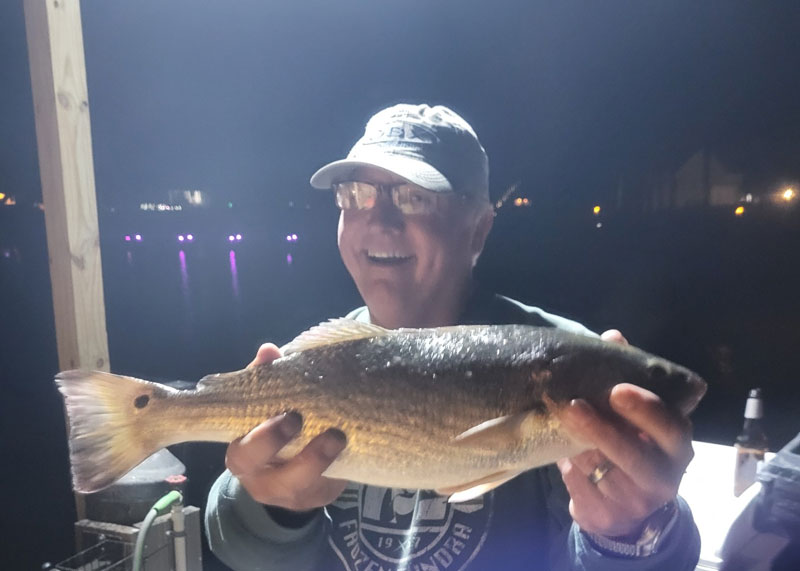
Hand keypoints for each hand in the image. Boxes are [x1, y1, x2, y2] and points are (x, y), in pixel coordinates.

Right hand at [224, 343, 347, 510]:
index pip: (241, 452)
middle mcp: (261, 479)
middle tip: (299, 418)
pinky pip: (326, 489)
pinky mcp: (318, 498)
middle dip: (279, 445)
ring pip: (297, 486)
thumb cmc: (280, 427)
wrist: (298, 469)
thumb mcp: (271, 405)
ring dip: (317, 460)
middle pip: (263, 475)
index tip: (284, 413)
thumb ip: (267, 379)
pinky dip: (338, 469)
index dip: (260, 437)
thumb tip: (268, 351)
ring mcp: (290, 494)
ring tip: (337, 436)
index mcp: (243, 454)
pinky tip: (352, 446)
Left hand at [556, 330, 693, 537]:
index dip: (648, 409)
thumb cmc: (631, 446)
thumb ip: (626, 377)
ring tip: (558, 420)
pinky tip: (553, 449)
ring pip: (607, 475)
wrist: (626, 508)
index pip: (673, 427)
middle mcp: (664, 477)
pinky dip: (568, 469)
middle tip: (575, 403)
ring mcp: (635, 502)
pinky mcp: (607, 517)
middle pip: (641, 457)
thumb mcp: (635, 416)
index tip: (617, 388)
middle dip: (607, 431)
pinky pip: (583, 491)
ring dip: (580, 447)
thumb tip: (614, 336)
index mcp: (675, 446)